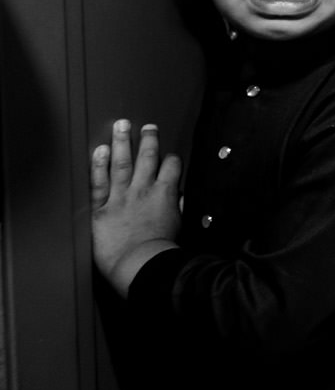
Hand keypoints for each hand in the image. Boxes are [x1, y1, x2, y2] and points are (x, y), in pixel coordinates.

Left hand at [89, 119, 182, 296]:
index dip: (171, 159)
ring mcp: (121, 197)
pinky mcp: (101, 209)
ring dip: (123, 142)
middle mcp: (143, 189)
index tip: (169, 158)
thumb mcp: (179, 223)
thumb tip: (181, 197)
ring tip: (122, 125)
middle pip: (147, 157)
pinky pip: (98, 183)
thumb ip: (178, 206)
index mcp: (165, 193)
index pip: (172, 166)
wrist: (140, 263)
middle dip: (148, 139)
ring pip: (122, 163)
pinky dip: (98, 166)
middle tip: (148, 127)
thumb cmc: (162, 249)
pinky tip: (99, 150)